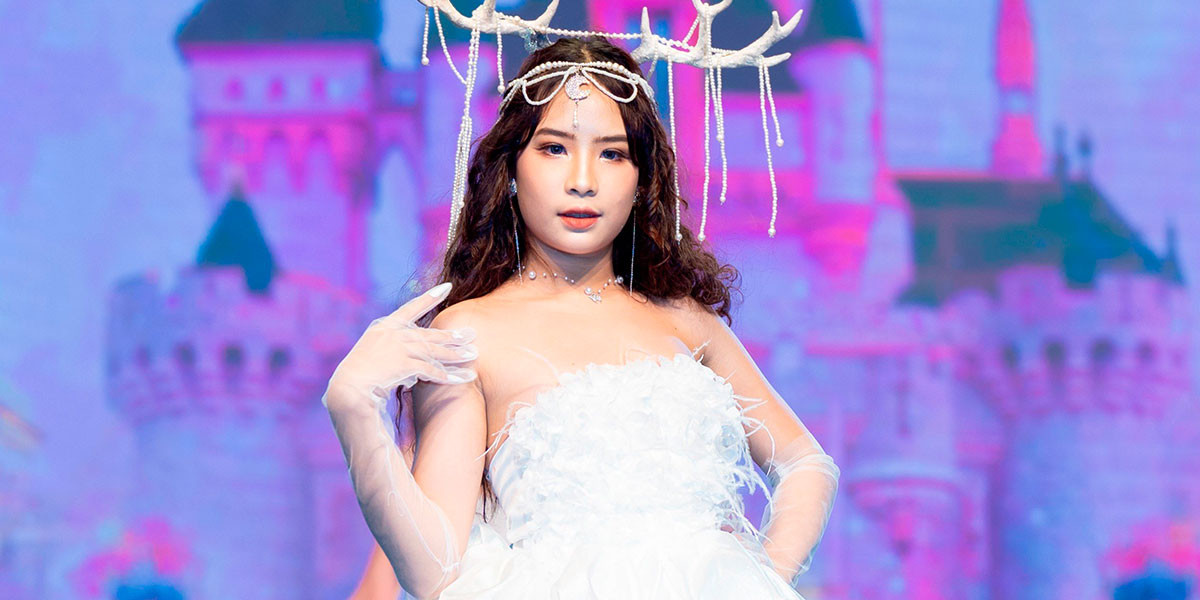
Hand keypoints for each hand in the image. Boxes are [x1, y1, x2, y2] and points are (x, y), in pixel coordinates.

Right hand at [322, 282, 477, 411]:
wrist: (347, 389)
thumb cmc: (359, 378)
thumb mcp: (373, 358)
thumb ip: (395, 357)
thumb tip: (415, 372)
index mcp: (384, 327)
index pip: (411, 308)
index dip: (430, 298)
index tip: (447, 287)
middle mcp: (393, 333)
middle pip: (430, 334)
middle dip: (452, 337)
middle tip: (471, 336)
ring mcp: (398, 347)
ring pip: (434, 351)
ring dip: (455, 355)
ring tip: (472, 356)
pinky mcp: (403, 364)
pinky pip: (430, 370)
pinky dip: (447, 376)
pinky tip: (462, 379)